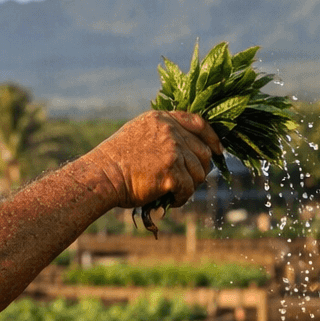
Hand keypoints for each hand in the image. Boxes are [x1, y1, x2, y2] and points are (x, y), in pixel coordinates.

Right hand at [86, 111, 220, 209]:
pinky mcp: (171, 172)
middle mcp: (170, 131)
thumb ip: (162, 133)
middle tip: (187, 183)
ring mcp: (172, 151)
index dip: (212, 138)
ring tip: (174, 193)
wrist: (101, 176)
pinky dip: (181, 198)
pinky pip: (188, 189)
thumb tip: (186, 147)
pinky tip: (169, 201)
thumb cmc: (115, 160)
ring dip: (189, 187)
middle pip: (203, 152)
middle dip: (199, 170)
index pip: (198, 122)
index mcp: (162, 119)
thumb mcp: (138, 133)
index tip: (218, 150)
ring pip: (199, 173)